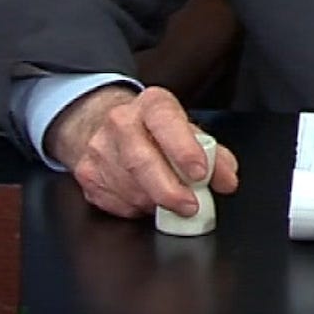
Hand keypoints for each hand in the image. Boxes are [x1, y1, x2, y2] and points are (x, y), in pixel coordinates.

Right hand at [46, 84, 240, 218]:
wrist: (104, 127)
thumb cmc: (154, 132)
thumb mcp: (187, 131)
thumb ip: (214, 154)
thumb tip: (226, 179)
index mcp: (153, 105)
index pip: (167, 123)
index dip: (184, 149)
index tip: (200, 172)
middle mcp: (121, 122)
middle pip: (142, 161)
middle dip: (169, 190)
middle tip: (190, 205)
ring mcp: (99, 148)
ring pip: (131, 188)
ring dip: (155, 203)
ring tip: (169, 198)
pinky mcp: (87, 175)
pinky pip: (117, 203)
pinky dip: (136, 208)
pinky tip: (144, 197)